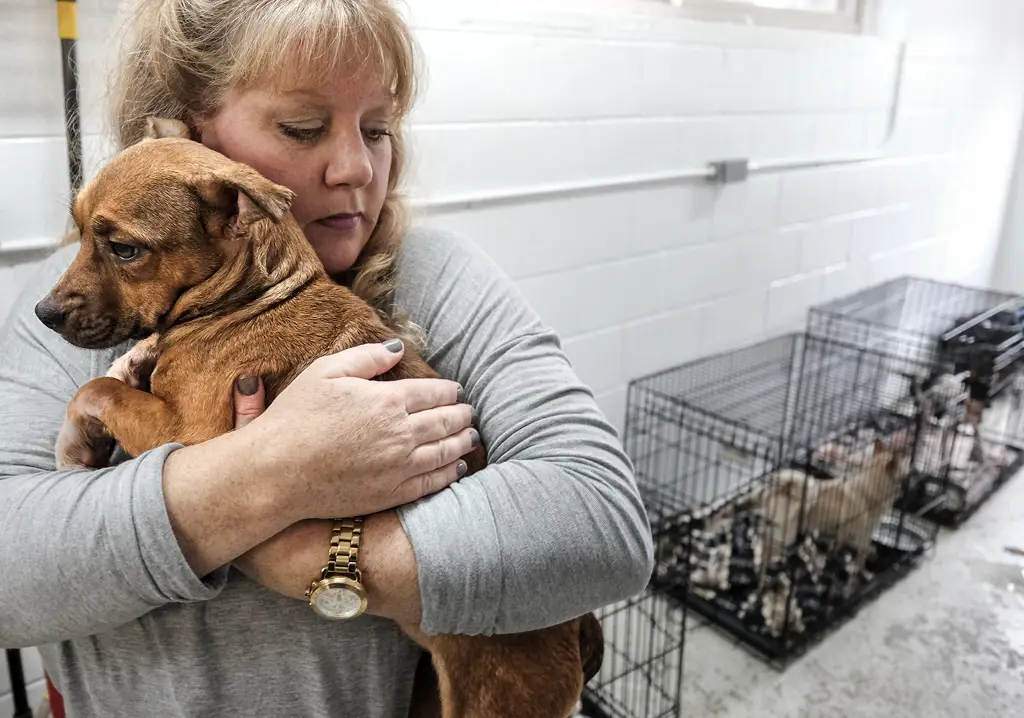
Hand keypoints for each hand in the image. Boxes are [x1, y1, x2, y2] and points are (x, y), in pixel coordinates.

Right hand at [236, 339, 477, 521]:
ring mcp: (398, 466)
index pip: (433, 392)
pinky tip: (456, 467)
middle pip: (445, 421)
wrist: (275, 472)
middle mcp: (400, 433)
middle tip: (469, 412)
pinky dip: (449, 473)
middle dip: (461, 415)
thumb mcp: (326, 372)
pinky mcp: (391, 494)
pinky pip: (431, 482)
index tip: (456, 390)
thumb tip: (399, 347)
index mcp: (387, 400)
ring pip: (445, 452)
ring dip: (462, 442)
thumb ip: (367, 358)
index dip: (449, 391)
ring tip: (471, 436)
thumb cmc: (294, 418)